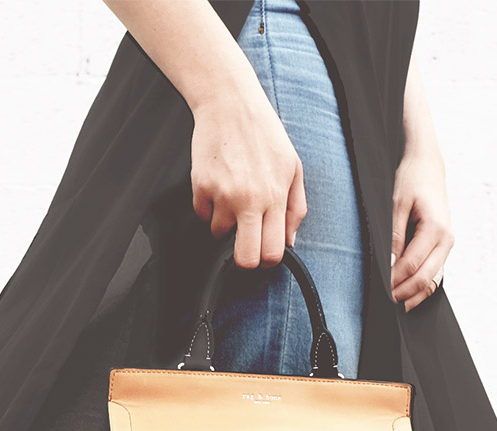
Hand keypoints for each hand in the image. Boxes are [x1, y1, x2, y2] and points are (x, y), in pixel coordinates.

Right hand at [189, 80, 306, 269]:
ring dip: (224, 221)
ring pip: (219, 234)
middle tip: (244, 243)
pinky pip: (202, 214)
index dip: (267, 259)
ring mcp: (222, 195)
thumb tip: (289, 240)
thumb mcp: (293, 167)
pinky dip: (208, 205)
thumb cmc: (263, 133)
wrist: (230, 104)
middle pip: (245, 258)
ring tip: (232, 195)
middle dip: (245, 258)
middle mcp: (249, 199)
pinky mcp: (201, 188)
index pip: (271, 252)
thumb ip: (295, 207)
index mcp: (275, 196)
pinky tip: (218, 183)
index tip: (263, 251)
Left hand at [390, 149, 452, 310]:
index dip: (393, 281)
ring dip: (413, 295)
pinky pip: (434, 275)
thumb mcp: (396, 205)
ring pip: (432, 281)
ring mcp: (447, 245)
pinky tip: (405, 296)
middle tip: (384, 304)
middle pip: (425, 279)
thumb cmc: (411, 181)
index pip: (411, 265)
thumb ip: (394, 236)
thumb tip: (389, 264)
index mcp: (436, 229)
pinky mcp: (443, 248)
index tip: (378, 291)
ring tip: (393, 305)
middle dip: (404, 294)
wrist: (428, 167)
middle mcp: (446, 239)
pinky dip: (420, 287)